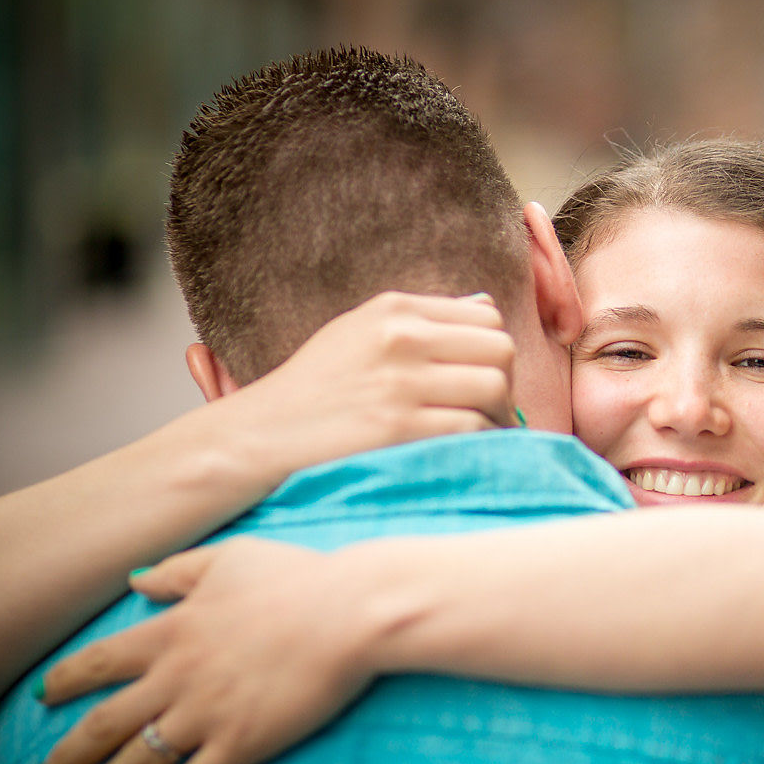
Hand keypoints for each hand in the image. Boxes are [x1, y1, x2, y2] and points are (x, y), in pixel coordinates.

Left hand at [38, 539, 378, 763]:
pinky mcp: (240, 743)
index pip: (100, 663)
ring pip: (136, 763)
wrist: (348, 612)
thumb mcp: (230, 558)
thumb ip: (178, 572)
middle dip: (68, 756)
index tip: (45, 697)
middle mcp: (175, 678)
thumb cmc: (297, 577)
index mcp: (171, 632)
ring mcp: (205, 714)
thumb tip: (136, 581)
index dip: (67, 682)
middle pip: (104, 724)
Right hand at [219, 290, 517, 478]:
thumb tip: (487, 308)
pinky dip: (482, 444)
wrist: (258, 437)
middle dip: (506, 384)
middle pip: (500, 349)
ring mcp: (400, 382)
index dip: (493, 351)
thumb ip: (422, 320)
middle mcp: (400, 337)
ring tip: (484, 435)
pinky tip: (467, 454)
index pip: (486, 316)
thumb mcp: (358, 334)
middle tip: (491, 412)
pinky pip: (473, 429)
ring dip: (499, 418)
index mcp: (393, 309)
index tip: (483, 379)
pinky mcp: (398, 428)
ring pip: (494, 389)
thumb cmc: (313, 390)